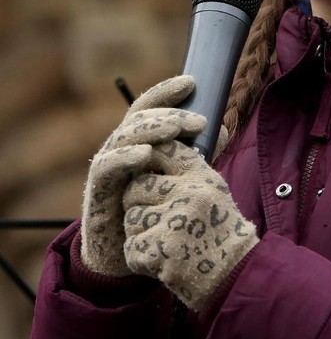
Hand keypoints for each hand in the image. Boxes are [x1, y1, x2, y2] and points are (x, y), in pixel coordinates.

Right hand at [80, 76, 205, 276]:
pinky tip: (146, 154)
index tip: (192, 81)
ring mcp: (106, 169)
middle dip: (169, 113)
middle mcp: (119, 150)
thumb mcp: (178, 179)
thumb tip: (225, 129)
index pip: (149, 108)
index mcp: (138, 142)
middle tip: (200, 119)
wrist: (124, 257)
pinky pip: (106, 167)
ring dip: (151, 130)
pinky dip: (125, 157)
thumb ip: (197, 155)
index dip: (166, 92)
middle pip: (138, 118)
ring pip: (123, 137)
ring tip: (176, 128)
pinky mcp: (97, 192)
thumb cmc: (151, 212)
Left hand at [122, 139, 257, 309]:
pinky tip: (162, 260)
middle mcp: (190, 195)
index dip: (150, 159)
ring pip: (131, 216)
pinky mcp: (159, 250)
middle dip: (138, 202)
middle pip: (138, 185)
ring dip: (140, 232)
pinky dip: (141, 257)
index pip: (166, 150)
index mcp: (202, 177)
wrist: (234, 275)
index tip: (151, 175)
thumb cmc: (220, 232)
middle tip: (157, 219)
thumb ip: (188, 171)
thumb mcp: (213, 192)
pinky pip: (131, 245)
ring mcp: (174, 223)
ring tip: (165, 241)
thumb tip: (157, 147)